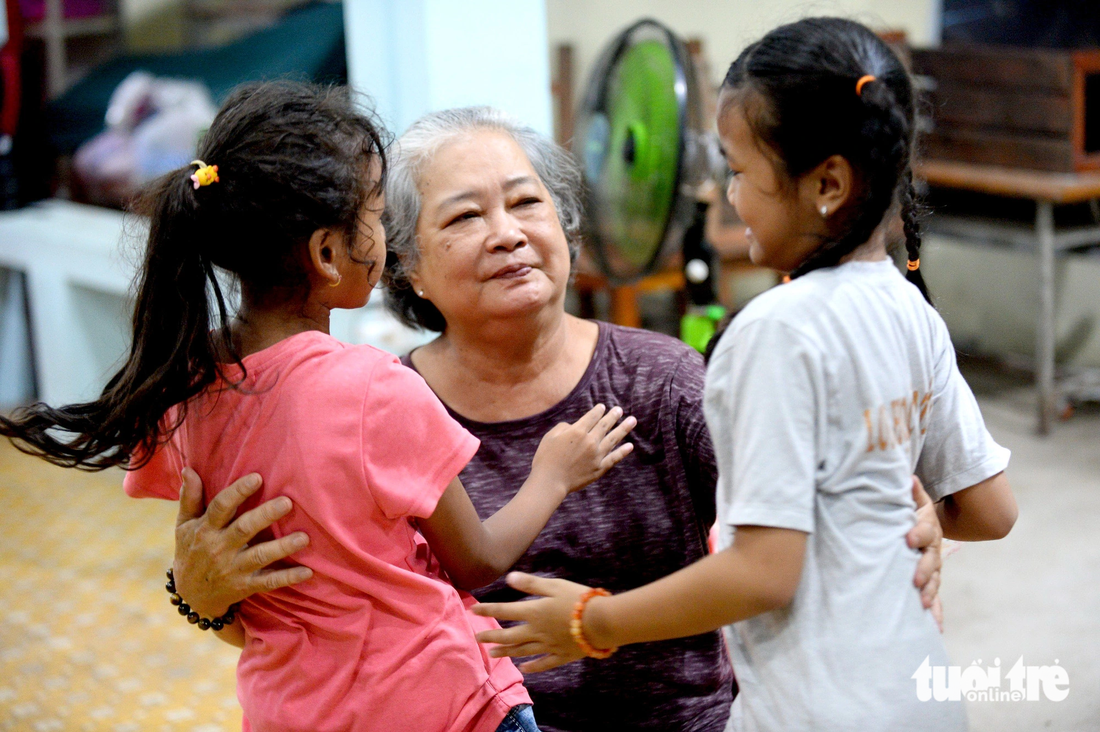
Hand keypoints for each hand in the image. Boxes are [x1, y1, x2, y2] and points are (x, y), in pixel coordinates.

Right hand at [173, 468, 312, 617]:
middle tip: (288, 502)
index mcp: (206, 529)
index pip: (220, 507)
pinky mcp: (245, 586)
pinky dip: (287, 578)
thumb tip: (189, 469)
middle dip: (265, 515)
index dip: (238, 492)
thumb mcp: (184, 525)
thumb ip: (190, 498)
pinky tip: (307, 572)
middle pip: (244, 529)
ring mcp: (233, 569)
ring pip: (259, 556)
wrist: (190, 596)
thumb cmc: (191, 551)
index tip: (257, 478)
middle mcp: (219, 548)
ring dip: (282, 547)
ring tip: (304, 537)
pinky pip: (268, 582)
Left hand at [473, 572, 594, 672]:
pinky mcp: (561, 655)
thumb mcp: (555, 585)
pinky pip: (543, 663)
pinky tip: (524, 669)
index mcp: (534, 612)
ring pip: (522, 651)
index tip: (473, 610)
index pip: (504, 610)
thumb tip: (509, 577)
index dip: (488, 610)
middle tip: (477, 639)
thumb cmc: (579, 599)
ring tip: (493, 654)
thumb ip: (531, 584)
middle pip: (509, 635)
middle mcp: (537, 631)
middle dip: (491, 636)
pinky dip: (532, 667)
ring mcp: (548, 646)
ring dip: (506, 652)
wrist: (602, 622)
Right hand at [530, 404, 635, 493]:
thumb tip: (574, 426)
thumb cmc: (546, 458)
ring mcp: (596, 455)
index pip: (592, 417)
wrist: (550, 482)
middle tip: (619, 409)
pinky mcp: (599, 468)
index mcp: (577, 431)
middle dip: (613, 416)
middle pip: (605, 425)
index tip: (602, 407)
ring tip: (632, 420)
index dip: (598, 411)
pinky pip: (614, 458)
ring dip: (624, 428)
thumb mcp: (550, 437)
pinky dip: (623, 451)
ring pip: (613, 439)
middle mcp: (590, 441)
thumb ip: (564, 427)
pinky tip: (630, 446)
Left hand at [907, 476, 943, 630]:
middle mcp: (933, 550)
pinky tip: (935, 629)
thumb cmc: (912, 513)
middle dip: (924, 570)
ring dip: (930, 593)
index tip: (907, 539)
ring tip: (923, 604)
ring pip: (934, 582)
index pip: (925, 531)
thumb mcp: (913, 501)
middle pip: (931, 560)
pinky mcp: (930, 582)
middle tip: (915, 580)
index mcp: (928, 529)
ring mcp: (933, 568)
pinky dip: (936, 613)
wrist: (925, 526)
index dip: (918, 534)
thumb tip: (909, 477)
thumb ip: (911, 492)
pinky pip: (935, 599)